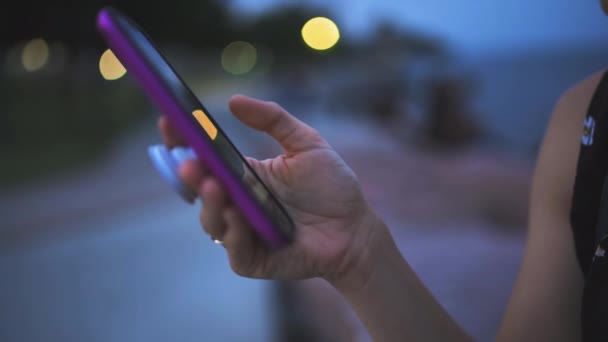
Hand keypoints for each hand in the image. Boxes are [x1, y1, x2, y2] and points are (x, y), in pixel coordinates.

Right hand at [159, 95, 384, 286]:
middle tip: (190, 161)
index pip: (204, 157)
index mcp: (242, 175)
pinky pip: (234, 248)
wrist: (355, 228)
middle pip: (200, 190)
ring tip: (214, 186)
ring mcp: (241, 232)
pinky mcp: (252, 259)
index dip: (183, 141)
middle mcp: (236, 203)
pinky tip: (238, 216)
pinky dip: (233, 233)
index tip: (170, 120)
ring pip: (211, 221)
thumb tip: (234, 100)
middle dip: (190, 175)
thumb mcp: (306, 144)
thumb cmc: (331, 187)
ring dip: (210, 204)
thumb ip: (274, 120)